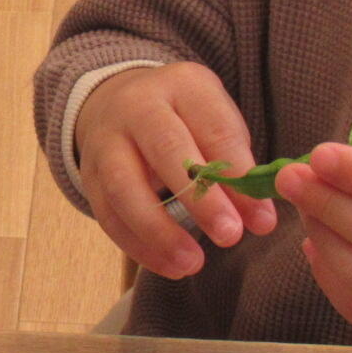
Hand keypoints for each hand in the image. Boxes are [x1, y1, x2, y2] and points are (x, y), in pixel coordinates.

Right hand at [73, 63, 280, 278]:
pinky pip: (108, 215)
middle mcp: (138, 107)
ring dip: (160, 231)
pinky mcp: (89, 176)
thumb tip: (261, 221)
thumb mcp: (215, 123)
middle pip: (166, 150)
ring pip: (125, 187)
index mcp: (182, 86)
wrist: (115, 101)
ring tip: (193, 264)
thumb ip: (238, 167)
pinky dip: (139, 246)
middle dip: (200, 199)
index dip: (238, 174)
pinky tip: (169, 266)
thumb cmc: (182, 118)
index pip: (214, 128)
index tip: (262, 218)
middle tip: (230, 236)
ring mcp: (106, 141)